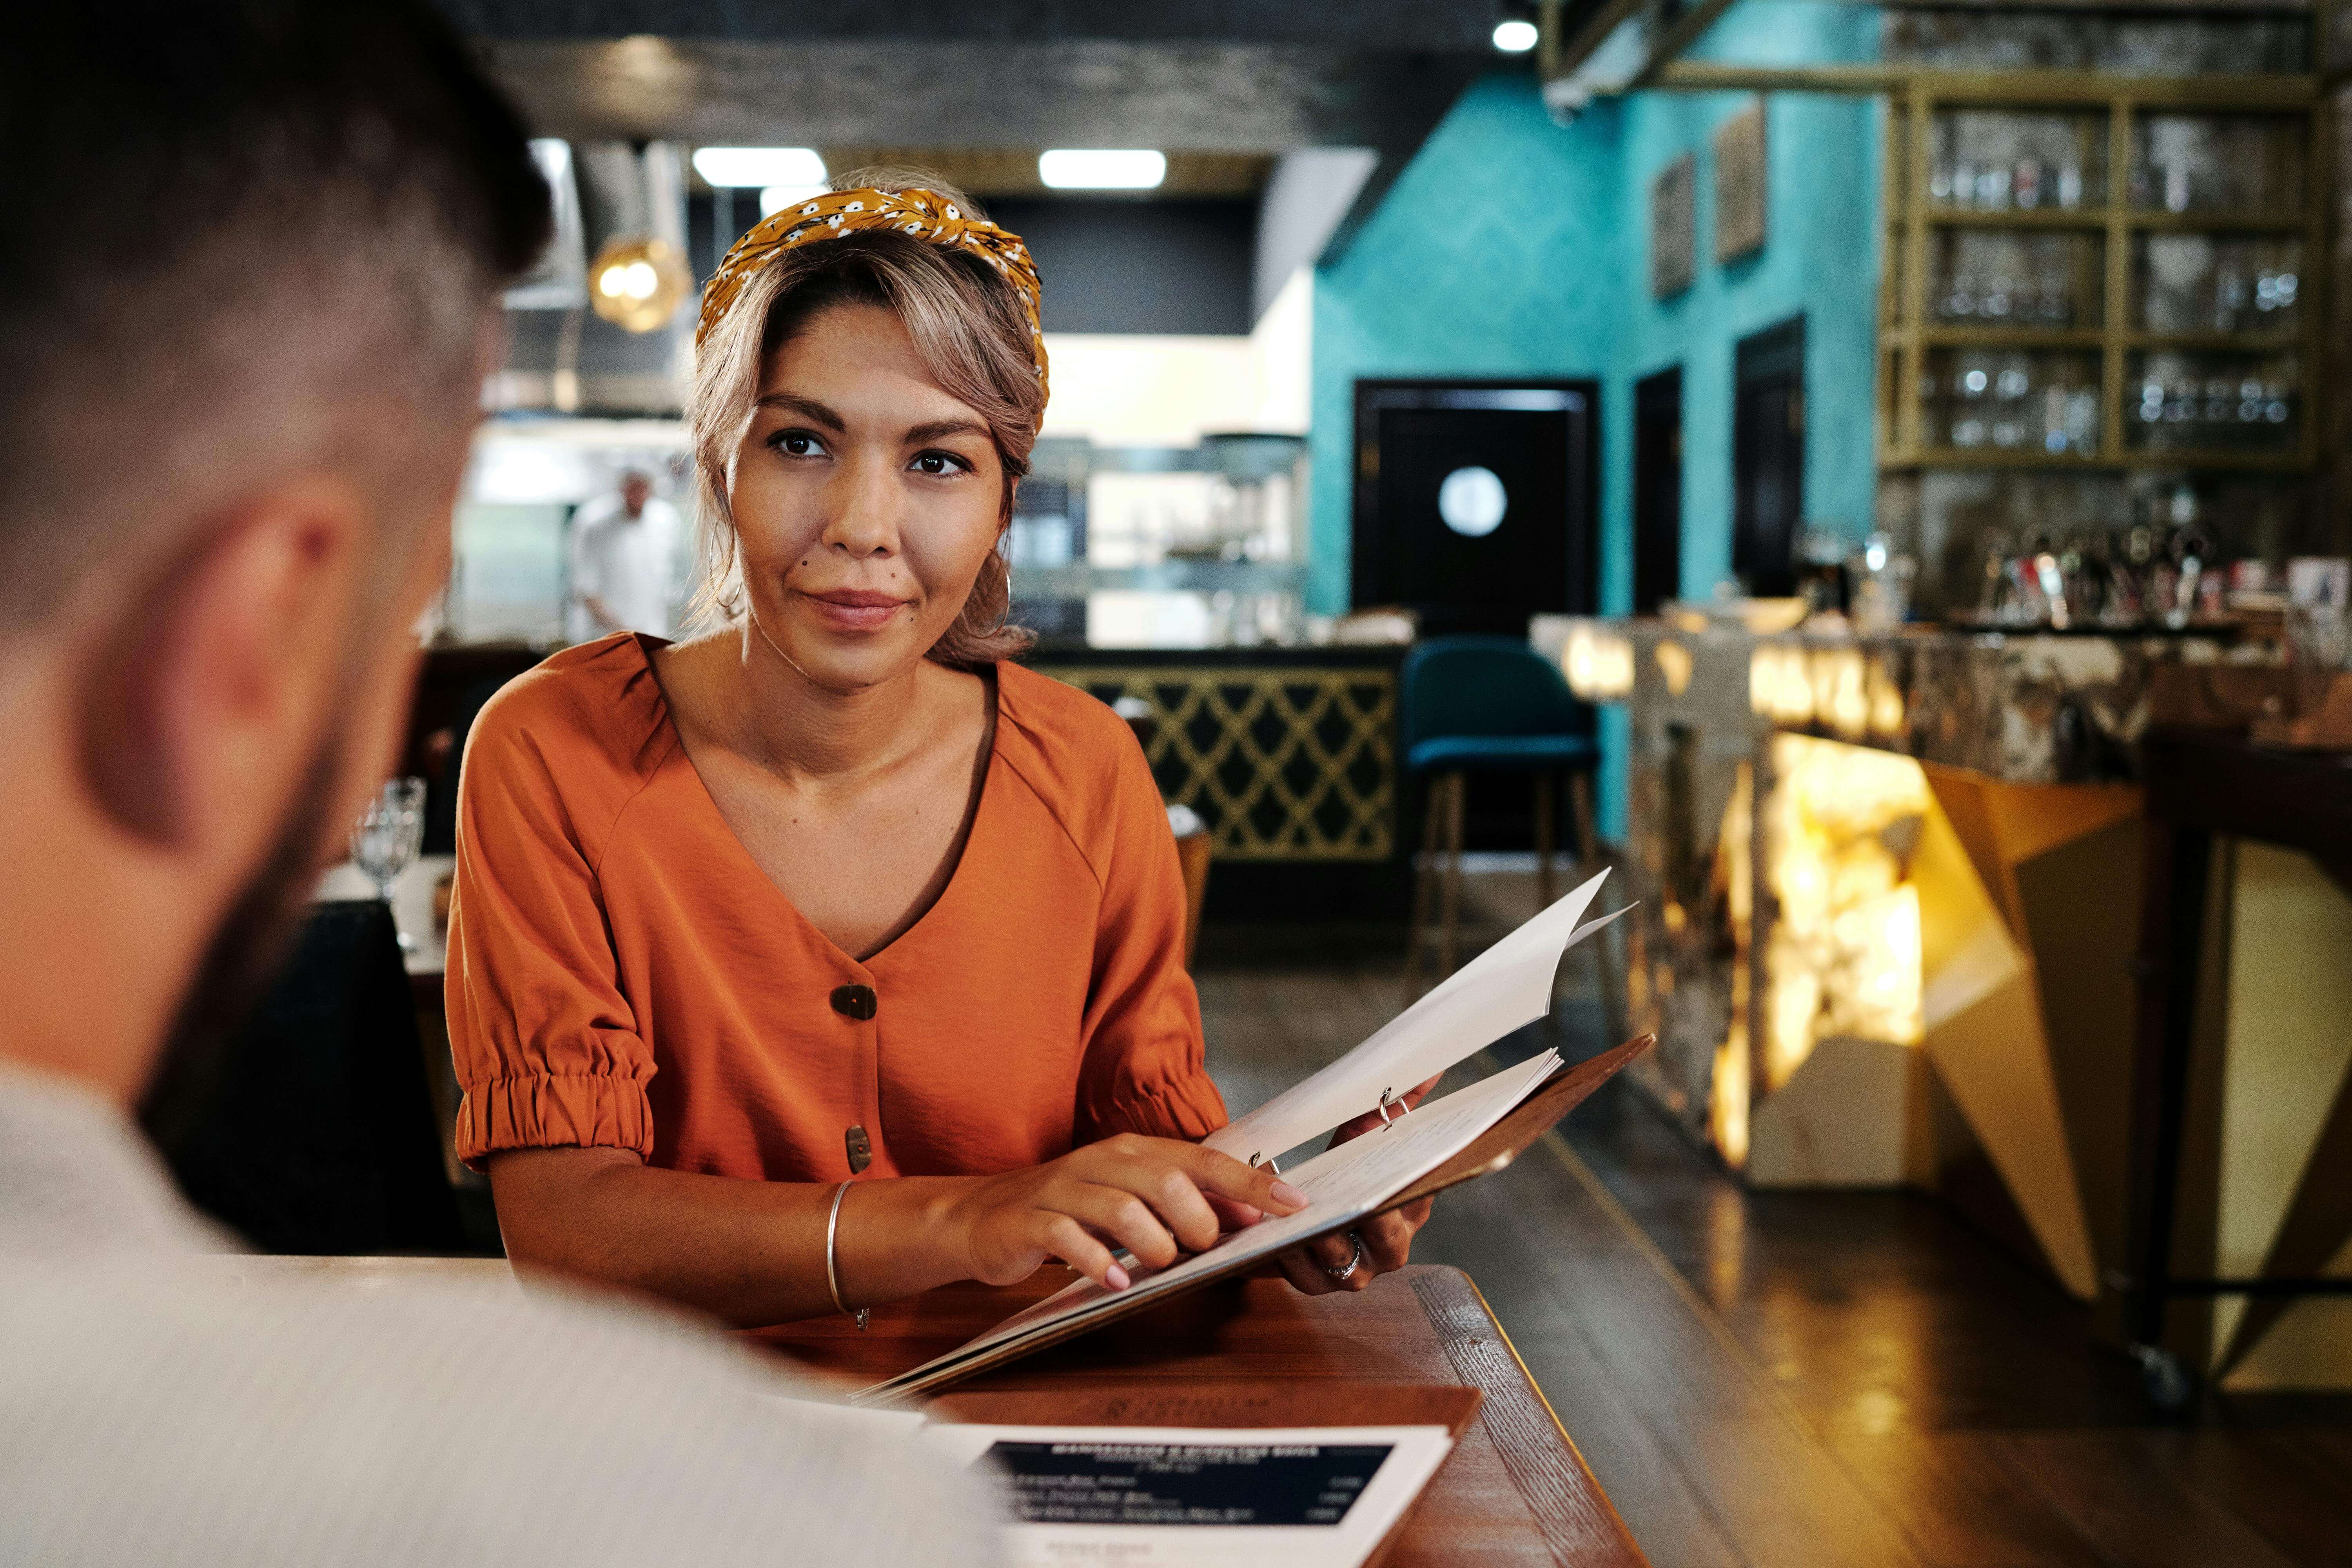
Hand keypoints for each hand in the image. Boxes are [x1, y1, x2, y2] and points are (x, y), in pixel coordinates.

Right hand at [944, 1134, 1307, 1292]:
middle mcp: (1102, 1162)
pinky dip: (1098, 1264)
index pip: (1204, 1161)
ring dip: (1153, 1244)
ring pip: (1121, 1208)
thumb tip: (1250, 1213)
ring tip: (1158, 1265)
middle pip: (1165, 1180)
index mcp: (1134, 1152)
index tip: (1293, 1203)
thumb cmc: (1068, 1211)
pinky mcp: (1032, 1222)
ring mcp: (1064, 1189)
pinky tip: (1114, 1282)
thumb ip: (1185, 1203)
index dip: (1250, 1183)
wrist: (982, 1217)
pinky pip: (1069, 1239)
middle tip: (1201, 1248)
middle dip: (1197, 1220)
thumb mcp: (1130, 1199)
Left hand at [1272, 1074, 1441, 1295]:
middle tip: (1349, 1206)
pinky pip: (1298, 1272)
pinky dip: (1283, 1251)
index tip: (1394, 1178)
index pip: (1415, 1204)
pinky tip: (1266, 1230)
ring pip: (1340, 1261)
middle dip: (1369, 1225)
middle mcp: (1387, 1250)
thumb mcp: (1366, 1131)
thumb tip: (1428, 1067)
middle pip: (1386, 1243)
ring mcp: (1351, 1272)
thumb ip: (1396, 1103)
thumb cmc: (1343, 1165)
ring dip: (1320, 1239)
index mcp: (1409, 1213)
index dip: (1405, 1194)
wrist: (1306, 1202)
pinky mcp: (1312, 1281)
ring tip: (1298, 1218)